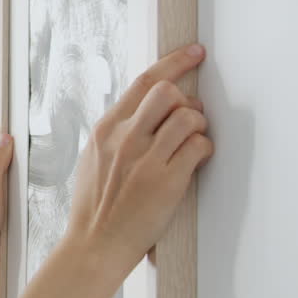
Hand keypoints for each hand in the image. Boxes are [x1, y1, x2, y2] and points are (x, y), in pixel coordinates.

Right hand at [65, 43, 212, 272]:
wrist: (94, 244)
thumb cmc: (94, 206)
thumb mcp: (92, 159)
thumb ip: (115, 133)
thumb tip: (140, 112)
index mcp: (105, 129)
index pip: (144, 81)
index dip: (174, 61)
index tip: (194, 52)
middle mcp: (125, 138)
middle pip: (169, 91)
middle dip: (186, 99)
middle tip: (190, 115)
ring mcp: (146, 159)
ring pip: (188, 116)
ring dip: (198, 125)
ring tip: (192, 141)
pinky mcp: (167, 180)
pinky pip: (199, 146)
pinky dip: (204, 149)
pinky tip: (196, 160)